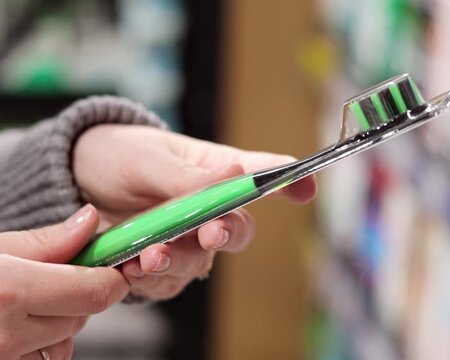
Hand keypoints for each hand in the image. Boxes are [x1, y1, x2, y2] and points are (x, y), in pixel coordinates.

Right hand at [0, 205, 129, 359]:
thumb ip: (46, 241)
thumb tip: (91, 220)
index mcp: (11, 292)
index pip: (96, 292)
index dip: (110, 275)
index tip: (110, 263)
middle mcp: (9, 335)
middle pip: (84, 314)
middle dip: (82, 292)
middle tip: (57, 275)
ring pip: (66, 339)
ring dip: (61, 319)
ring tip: (29, 298)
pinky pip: (43, 358)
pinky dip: (42, 342)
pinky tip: (18, 321)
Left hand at [73, 124, 316, 299]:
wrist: (73, 181)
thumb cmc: (118, 155)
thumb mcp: (147, 157)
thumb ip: (184, 175)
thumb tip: (230, 178)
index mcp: (215, 172)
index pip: (261, 175)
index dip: (290, 182)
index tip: (307, 188)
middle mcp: (208, 209)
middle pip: (238, 229)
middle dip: (227, 234)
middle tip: (209, 233)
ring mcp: (185, 240)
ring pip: (202, 261)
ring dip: (179, 260)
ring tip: (149, 254)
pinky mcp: (161, 264)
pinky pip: (168, 282)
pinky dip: (152, 278)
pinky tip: (131, 267)